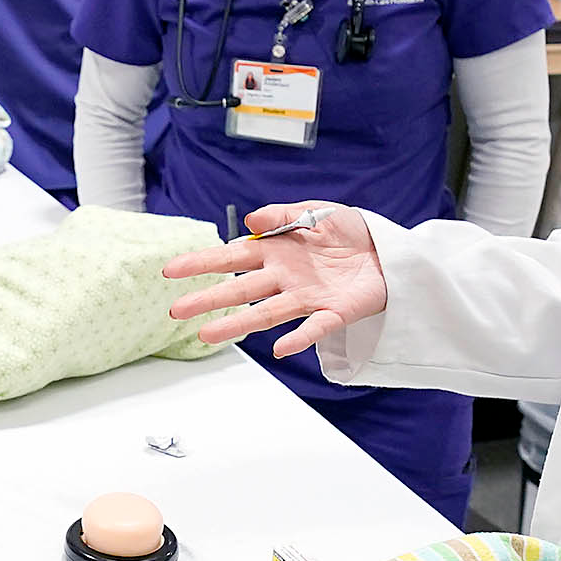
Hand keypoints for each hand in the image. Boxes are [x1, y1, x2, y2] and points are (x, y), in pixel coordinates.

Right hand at [162, 203, 387, 357]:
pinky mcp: (334, 312)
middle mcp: (285, 277)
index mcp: (277, 250)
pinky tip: (281, 349)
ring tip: (206, 335)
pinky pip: (314, 328)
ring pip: (266, 313)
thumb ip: (283, 214)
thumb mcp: (318, 210)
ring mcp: (307, 297)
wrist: (389, 251)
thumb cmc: (351, 232)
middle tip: (177, 310)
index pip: (231, 256)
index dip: (202, 262)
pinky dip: (299, 338)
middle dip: (207, 299)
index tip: (172, 270)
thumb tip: (250, 218)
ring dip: (237, 324)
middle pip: (240, 289)